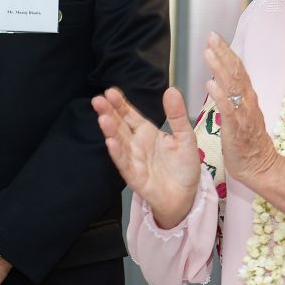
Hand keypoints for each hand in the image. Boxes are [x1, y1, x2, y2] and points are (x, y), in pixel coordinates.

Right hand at [92, 87, 200, 228]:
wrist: (187, 195)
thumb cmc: (184, 166)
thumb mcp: (185, 136)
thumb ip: (177, 115)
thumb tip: (171, 90)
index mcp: (147, 133)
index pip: (130, 115)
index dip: (120, 104)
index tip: (110, 91)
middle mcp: (137, 145)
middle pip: (119, 126)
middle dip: (108, 113)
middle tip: (97, 99)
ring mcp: (134, 161)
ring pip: (119, 143)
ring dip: (110, 131)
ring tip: (102, 118)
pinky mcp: (135, 177)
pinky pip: (124, 164)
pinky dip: (117, 153)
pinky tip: (110, 142)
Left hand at [203, 32, 277, 188]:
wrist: (260, 167)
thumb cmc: (247, 142)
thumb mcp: (241, 114)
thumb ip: (234, 96)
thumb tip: (220, 78)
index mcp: (248, 97)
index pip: (237, 69)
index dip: (226, 52)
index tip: (214, 37)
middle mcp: (248, 101)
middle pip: (236, 72)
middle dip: (223, 53)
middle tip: (211, 37)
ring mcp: (244, 114)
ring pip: (232, 86)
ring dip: (220, 68)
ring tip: (208, 54)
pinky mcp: (238, 128)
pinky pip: (229, 110)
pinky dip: (221, 96)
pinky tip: (210, 85)